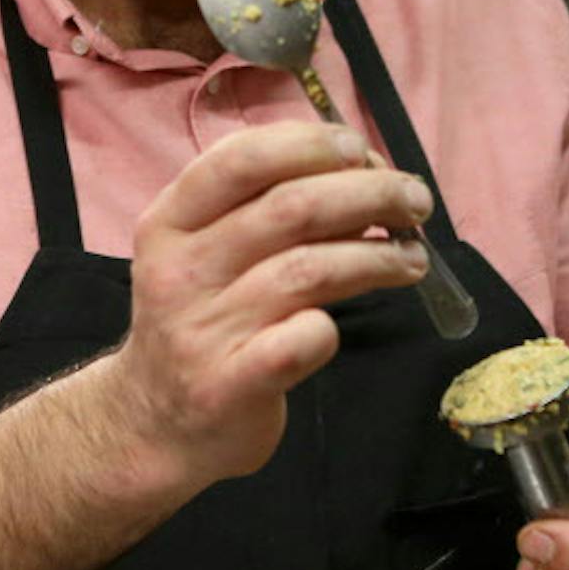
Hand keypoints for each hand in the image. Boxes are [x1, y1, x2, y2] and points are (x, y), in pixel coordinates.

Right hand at [100, 120, 432, 486]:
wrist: (155, 425)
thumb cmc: (199, 321)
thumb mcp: (201, 252)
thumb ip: (259, 209)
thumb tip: (357, 169)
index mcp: (170, 222)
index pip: (239, 159)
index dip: (310, 144)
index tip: (360, 150)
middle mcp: (180, 270)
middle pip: (290, 208)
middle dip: (369, 193)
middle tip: (414, 200)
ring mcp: (202, 330)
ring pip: (308, 269)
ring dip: (376, 257)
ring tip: (411, 259)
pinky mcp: (230, 385)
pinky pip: (302, 339)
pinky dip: (332, 325)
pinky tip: (344, 324)